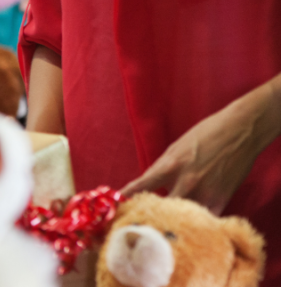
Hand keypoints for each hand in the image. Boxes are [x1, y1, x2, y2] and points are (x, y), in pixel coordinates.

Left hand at [121, 93, 277, 214]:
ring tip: (163, 226)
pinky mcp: (221, 199)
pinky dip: (195, 222)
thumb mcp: (176, 147)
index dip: (127, 197)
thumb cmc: (205, 134)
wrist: (240, 131)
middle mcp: (186, 181)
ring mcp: (205, 192)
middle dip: (150, 214)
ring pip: (183, 217)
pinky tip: (189, 224)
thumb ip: (163, 168)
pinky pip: (204, 218)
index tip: (116, 207)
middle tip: (141, 221)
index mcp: (170, 165)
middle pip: (161, 208)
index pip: (142, 185)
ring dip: (173, 220)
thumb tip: (149, 186)